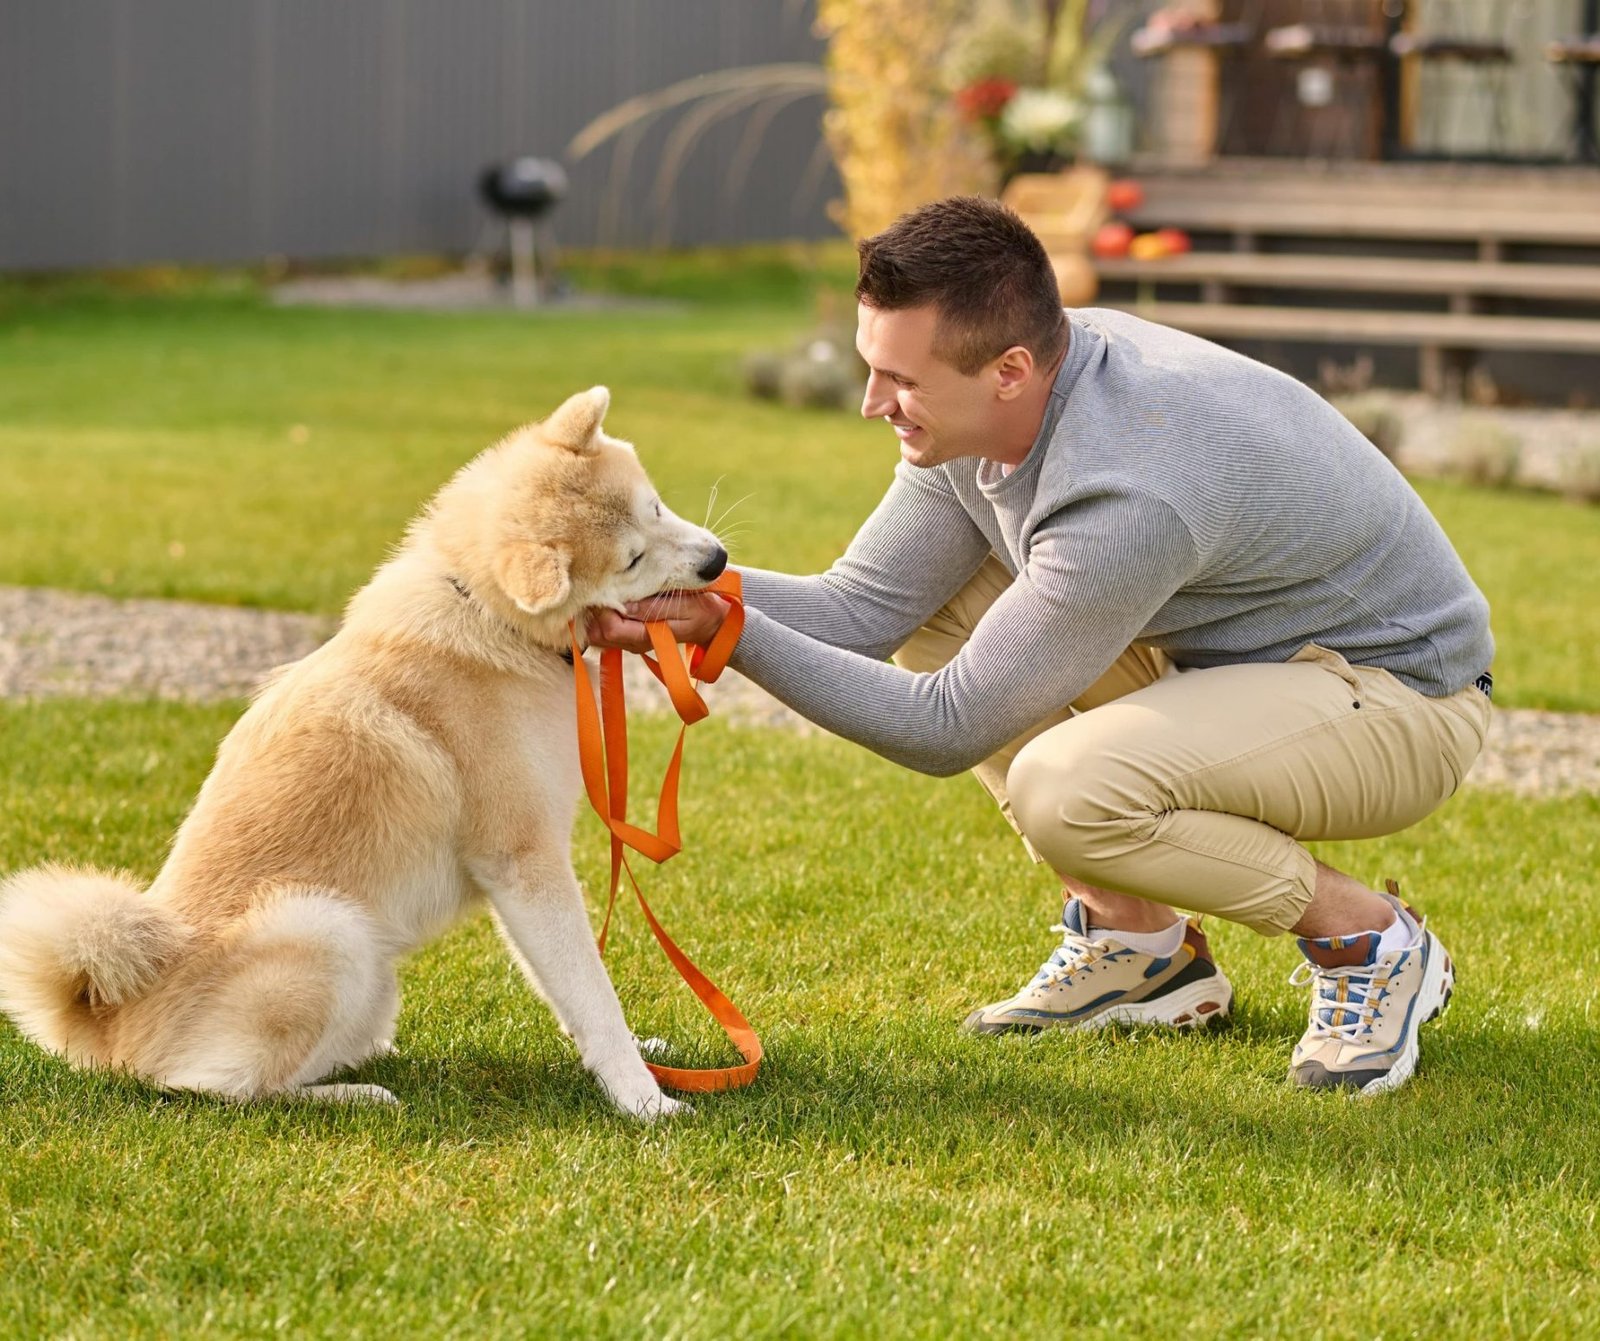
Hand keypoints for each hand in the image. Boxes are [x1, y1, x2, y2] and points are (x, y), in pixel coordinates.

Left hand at [585, 590, 731, 653]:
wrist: (717, 624)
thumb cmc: (704, 610)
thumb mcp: (686, 605)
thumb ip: (654, 608)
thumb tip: (624, 605)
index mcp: (648, 637)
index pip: (609, 629)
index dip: (603, 609)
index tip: (608, 587)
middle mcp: (636, 643)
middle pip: (598, 634)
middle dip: (596, 612)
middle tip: (603, 587)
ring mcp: (632, 641)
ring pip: (599, 633)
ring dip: (599, 613)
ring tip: (607, 590)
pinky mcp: (632, 634)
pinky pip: (607, 629)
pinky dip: (605, 615)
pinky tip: (613, 597)